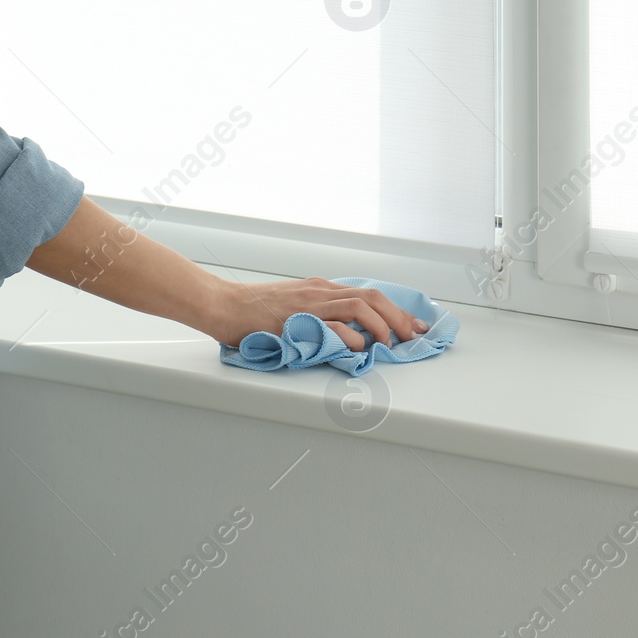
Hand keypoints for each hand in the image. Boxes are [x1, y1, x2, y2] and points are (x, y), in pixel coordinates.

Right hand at [206, 277, 429, 349]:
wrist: (223, 305)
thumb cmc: (254, 311)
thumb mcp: (294, 306)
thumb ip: (320, 315)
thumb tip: (349, 334)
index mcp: (322, 289)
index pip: (369, 295)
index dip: (397, 311)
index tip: (415, 326)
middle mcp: (320, 292)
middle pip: (372, 297)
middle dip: (399, 317)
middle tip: (413, 337)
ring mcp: (310, 304)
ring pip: (360, 305)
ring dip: (381, 325)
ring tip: (390, 343)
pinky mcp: (297, 319)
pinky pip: (333, 324)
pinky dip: (352, 336)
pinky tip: (359, 348)